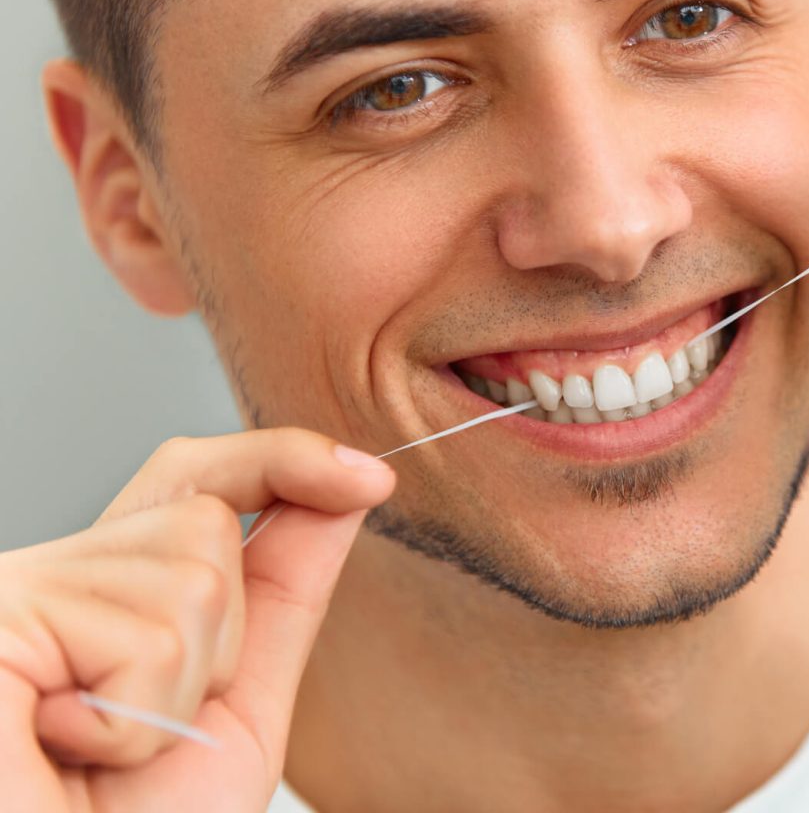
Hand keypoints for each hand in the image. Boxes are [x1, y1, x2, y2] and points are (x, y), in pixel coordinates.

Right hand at [0, 430, 393, 810]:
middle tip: (140, 734)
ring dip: (174, 695)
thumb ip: (284, 595)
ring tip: (95, 750)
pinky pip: (143, 637)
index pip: (195, 482)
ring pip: (191, 578)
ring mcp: (16, 589)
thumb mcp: (236, 709)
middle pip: (204, 522)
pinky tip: (62, 748)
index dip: (282, 461)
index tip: (371, 477)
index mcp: (108, 592)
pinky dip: (131, 723)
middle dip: (220, 642)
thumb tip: (345, 488)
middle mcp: (52, 575)